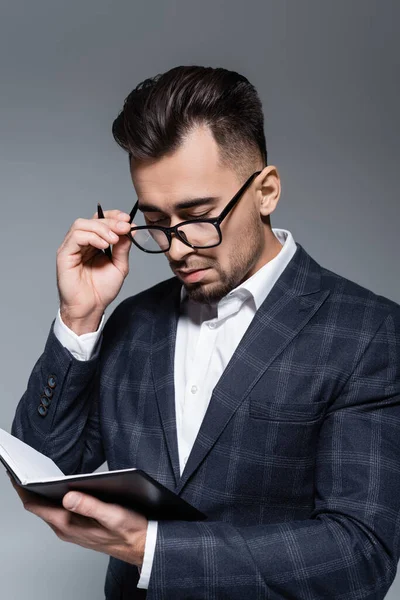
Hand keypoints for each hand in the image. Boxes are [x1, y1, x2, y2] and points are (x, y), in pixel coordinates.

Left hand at [10, 477, 146, 567]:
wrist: (141, 547)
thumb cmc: (130, 531)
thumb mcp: (113, 515)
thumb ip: (90, 506)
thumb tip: (68, 496)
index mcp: (70, 524)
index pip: (36, 506)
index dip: (23, 489)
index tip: (15, 473)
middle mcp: (66, 528)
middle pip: (38, 506)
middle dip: (28, 488)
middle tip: (21, 467)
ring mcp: (70, 529)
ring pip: (47, 509)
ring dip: (39, 493)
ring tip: (33, 474)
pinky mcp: (77, 527)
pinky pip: (57, 512)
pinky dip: (51, 498)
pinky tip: (55, 488)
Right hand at [57, 209, 132, 333]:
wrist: (91, 308)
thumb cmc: (101, 290)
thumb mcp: (119, 265)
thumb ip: (123, 247)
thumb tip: (129, 229)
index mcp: (94, 243)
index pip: (101, 220)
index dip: (114, 217)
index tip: (128, 220)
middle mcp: (81, 243)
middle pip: (92, 220)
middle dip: (111, 222)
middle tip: (125, 227)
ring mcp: (71, 247)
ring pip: (82, 224)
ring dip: (101, 228)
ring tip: (114, 239)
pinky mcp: (64, 254)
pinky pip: (75, 237)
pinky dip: (91, 237)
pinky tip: (103, 245)